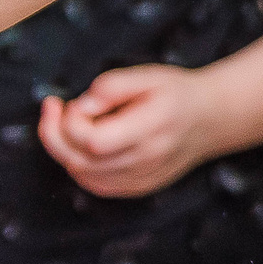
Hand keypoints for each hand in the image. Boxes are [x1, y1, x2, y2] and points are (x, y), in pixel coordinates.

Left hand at [39, 64, 224, 198]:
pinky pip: (94, 184)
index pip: (94, 141)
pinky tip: (82, 145)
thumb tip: (81, 105)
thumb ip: (113, 86)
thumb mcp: (149, 75)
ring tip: (72, 125)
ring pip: (83, 175)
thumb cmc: (177, 94)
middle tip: (53, 109)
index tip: (72, 101)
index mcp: (152, 127)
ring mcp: (142, 178)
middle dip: (54, 134)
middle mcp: (147, 158)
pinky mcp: (137, 187)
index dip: (71, 121)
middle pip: (81, 161)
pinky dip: (78, 165)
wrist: (209, 120)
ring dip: (64, 150)